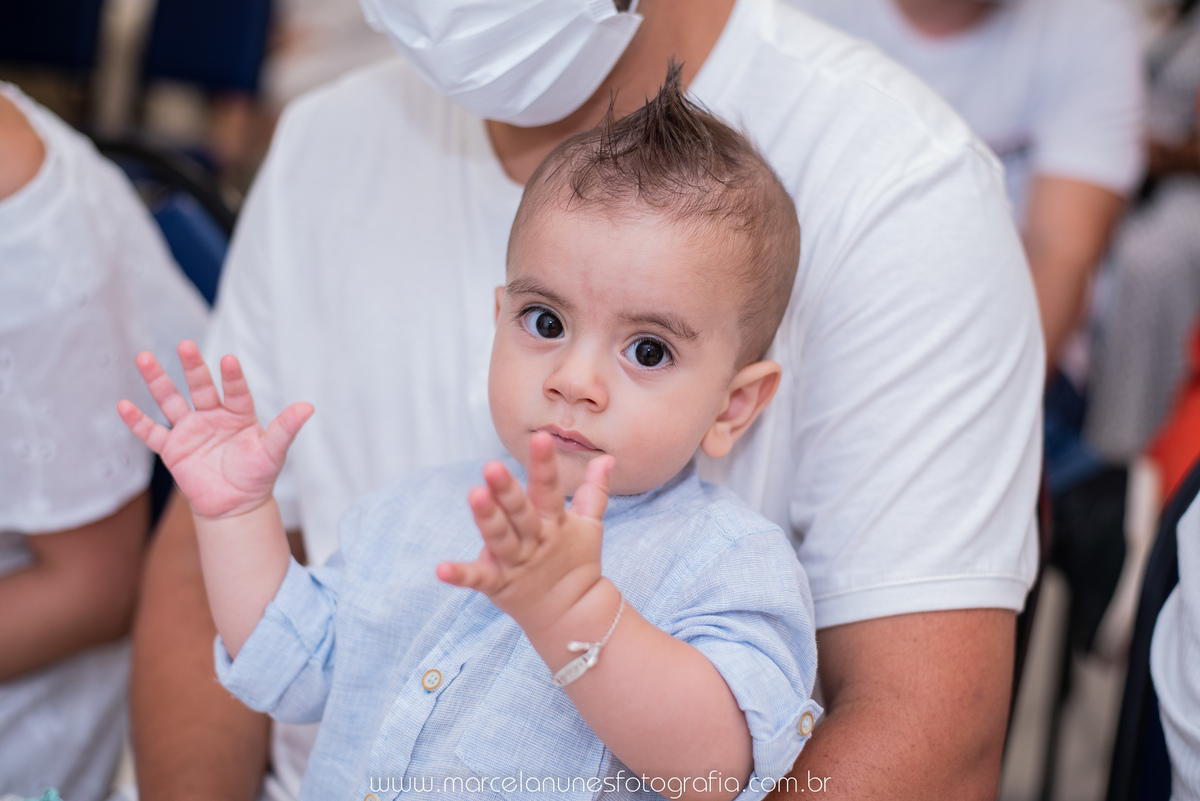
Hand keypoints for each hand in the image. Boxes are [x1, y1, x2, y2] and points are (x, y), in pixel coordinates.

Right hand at [117, 341, 312, 519]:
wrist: (236, 505)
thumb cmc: (258, 475)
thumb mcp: (274, 452)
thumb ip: (286, 429)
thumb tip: (308, 406)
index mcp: (239, 414)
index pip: (235, 391)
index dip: (232, 377)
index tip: (228, 360)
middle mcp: (212, 416)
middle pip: (200, 388)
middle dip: (193, 368)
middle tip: (185, 345)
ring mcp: (190, 430)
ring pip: (171, 402)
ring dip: (158, 382)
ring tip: (144, 358)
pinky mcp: (173, 449)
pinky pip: (152, 433)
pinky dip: (137, 421)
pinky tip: (123, 405)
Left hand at [437, 432, 613, 634]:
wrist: (574, 614)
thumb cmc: (577, 562)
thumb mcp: (589, 525)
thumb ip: (595, 490)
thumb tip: (606, 459)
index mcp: (555, 522)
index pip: (550, 488)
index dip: (545, 464)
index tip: (542, 438)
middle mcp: (535, 540)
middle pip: (520, 513)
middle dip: (507, 490)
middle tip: (491, 466)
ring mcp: (517, 563)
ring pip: (500, 539)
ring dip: (487, 519)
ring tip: (474, 496)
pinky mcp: (500, 585)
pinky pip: (479, 579)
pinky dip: (461, 575)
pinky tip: (441, 569)